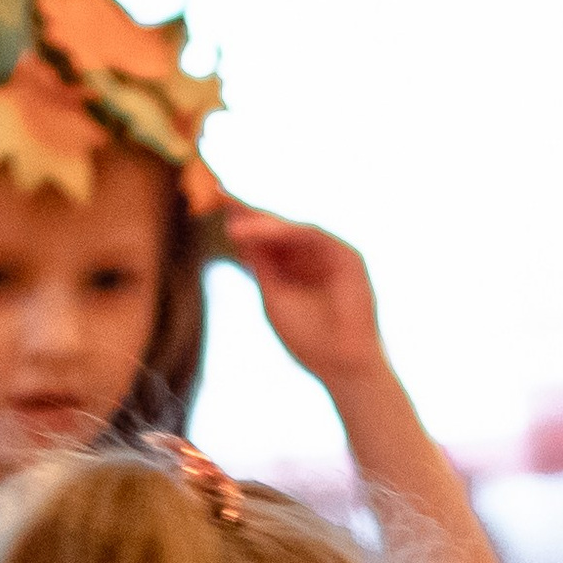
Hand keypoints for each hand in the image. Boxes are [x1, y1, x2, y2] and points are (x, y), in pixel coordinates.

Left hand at [220, 205, 388, 394]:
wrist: (343, 366)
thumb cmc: (309, 340)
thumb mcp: (273, 296)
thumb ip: (260, 263)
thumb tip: (236, 226)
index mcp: (293, 269)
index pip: (265, 239)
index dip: (242, 220)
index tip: (215, 200)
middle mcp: (311, 257)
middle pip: (277, 227)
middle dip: (250, 213)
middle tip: (219, 196)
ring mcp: (330, 255)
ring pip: (292, 229)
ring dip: (263, 224)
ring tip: (234, 227)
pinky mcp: (348, 257)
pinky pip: (313, 235)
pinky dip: (287, 231)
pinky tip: (262, 232)